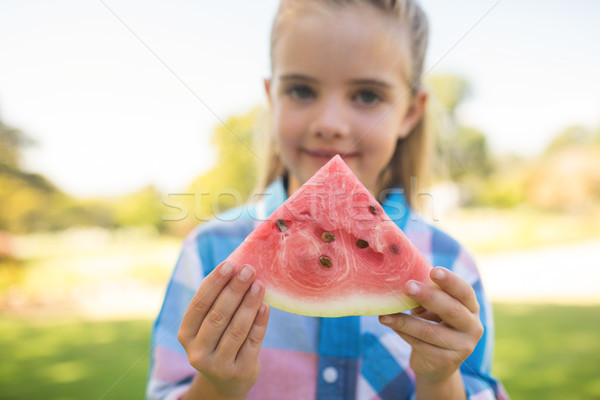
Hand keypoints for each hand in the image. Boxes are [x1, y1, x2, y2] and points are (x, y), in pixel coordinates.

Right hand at [178, 262, 269, 398]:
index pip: (199, 304)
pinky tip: (265, 305)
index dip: (215, 283)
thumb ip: (216, 301)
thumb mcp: (207, 326)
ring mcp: (219, 365)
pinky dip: (260, 321)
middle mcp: (198, 352)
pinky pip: (252, 341)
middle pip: (218, 315)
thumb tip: (235, 267)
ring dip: (249, 303)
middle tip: (249, 270)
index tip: (230, 264)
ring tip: (259, 284)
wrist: (226, 381)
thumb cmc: (217, 341)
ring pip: (236, 328)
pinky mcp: (240, 371)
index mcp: (185, 335)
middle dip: (235, 289)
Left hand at [379, 267, 482, 384]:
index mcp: (471, 308)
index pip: (464, 291)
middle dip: (428, 296)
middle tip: (408, 286)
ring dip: (405, 322)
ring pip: (431, 332)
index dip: (450, 281)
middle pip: (451, 310)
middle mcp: (473, 327)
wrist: (436, 363)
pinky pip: (421, 345)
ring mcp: (463, 347)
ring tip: (385, 315)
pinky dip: (403, 334)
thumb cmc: (434, 325)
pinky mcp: (448, 362)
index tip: (433, 270)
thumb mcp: (434, 309)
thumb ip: (428, 296)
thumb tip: (405, 280)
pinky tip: (389, 324)